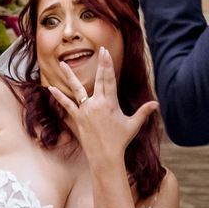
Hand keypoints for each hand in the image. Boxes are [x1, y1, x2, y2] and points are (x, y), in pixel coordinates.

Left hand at [47, 47, 157, 164]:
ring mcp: (86, 110)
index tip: (107, 52)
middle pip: (99, 79)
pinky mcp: (78, 118)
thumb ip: (144, 112)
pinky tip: (51, 88)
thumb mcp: (133, 125)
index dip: (108, 64)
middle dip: (101, 64)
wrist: (105, 157)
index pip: (110, 79)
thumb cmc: (120, 141)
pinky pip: (67, 105)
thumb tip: (157, 103)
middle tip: (101, 50)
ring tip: (63, 64)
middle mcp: (97, 104)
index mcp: (110, 103)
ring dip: (70, 76)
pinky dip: (59, 97)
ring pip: (77, 89)